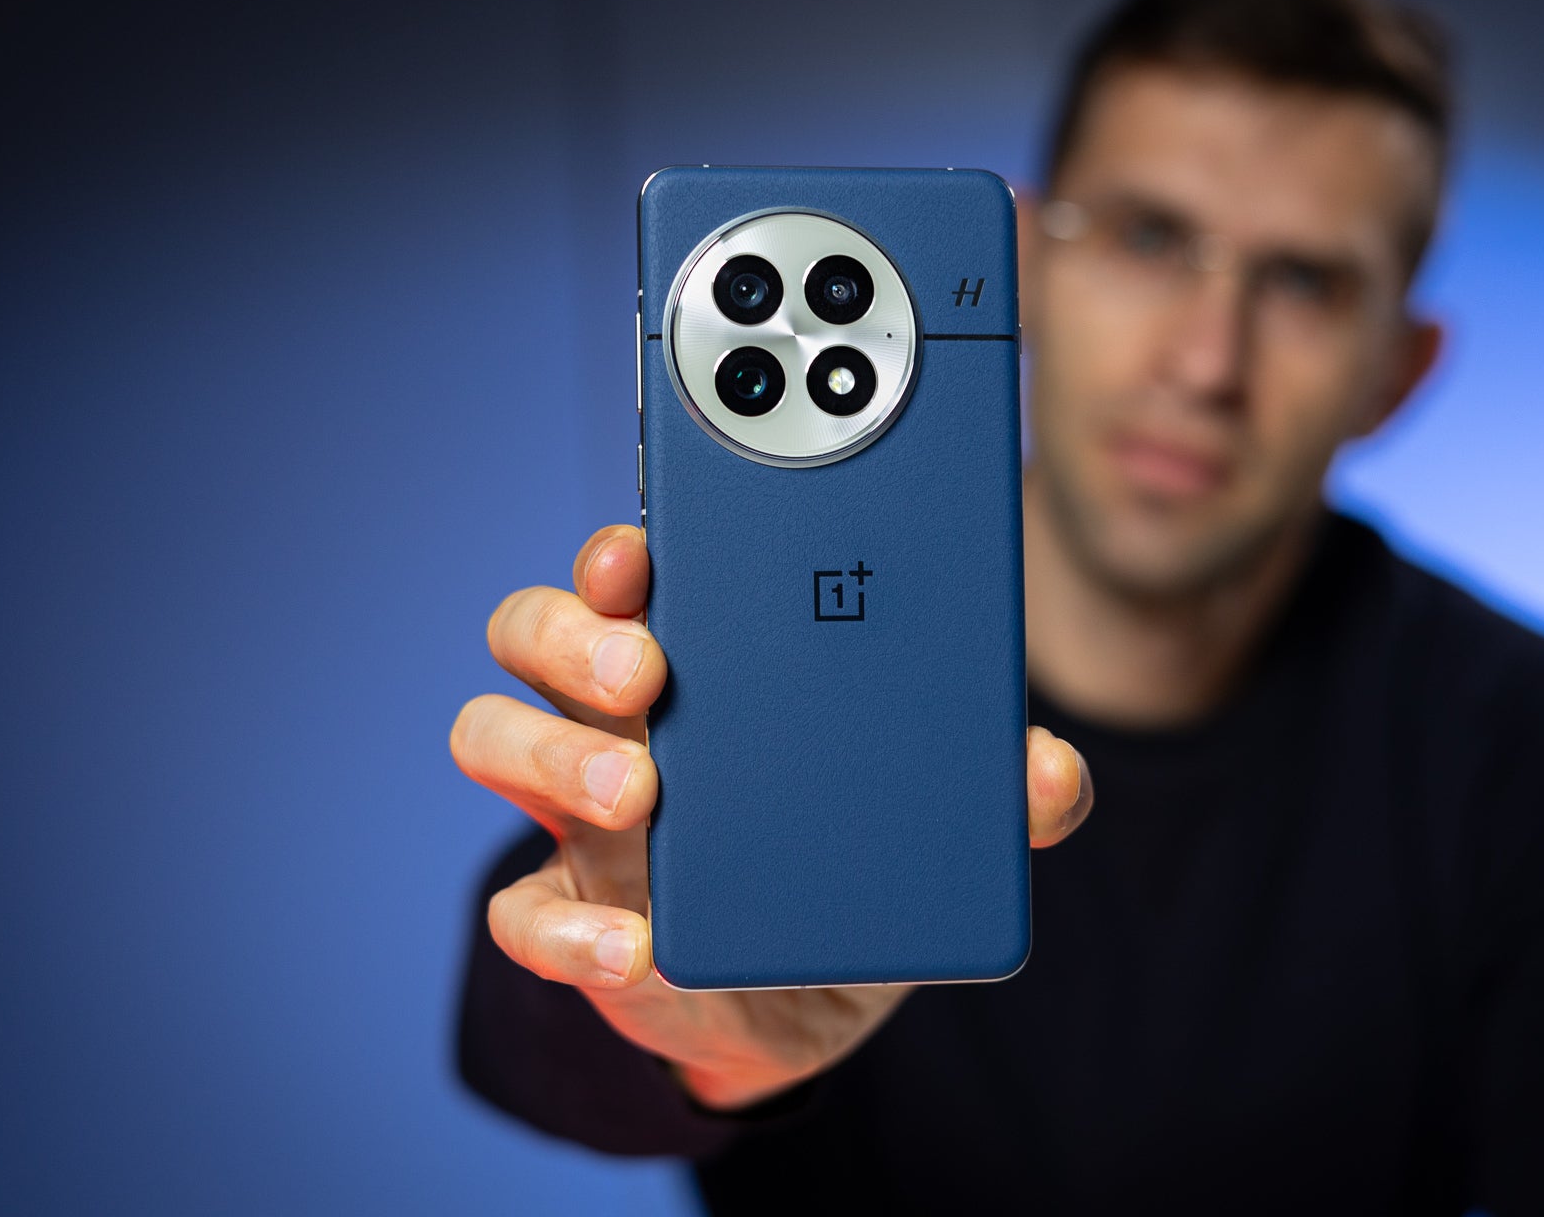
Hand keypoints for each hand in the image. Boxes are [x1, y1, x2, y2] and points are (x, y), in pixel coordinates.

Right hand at [451, 524, 1094, 1110]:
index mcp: (704, 661)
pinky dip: (565, 931)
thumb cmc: (852, 859)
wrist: (800, 999)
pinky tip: (633, 949)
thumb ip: (1003, 788)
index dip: (625, 545)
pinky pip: (519, 912)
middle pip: (538, 627)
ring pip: (491, 736)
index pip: (638, 571)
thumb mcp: (933, 816)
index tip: (644, 547)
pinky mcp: (572, 918)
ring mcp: (579, 817)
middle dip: (576, 631)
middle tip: (648, 669)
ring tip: (633, 792)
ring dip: (548, 752)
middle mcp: (620, 717)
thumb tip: (1052, 770)